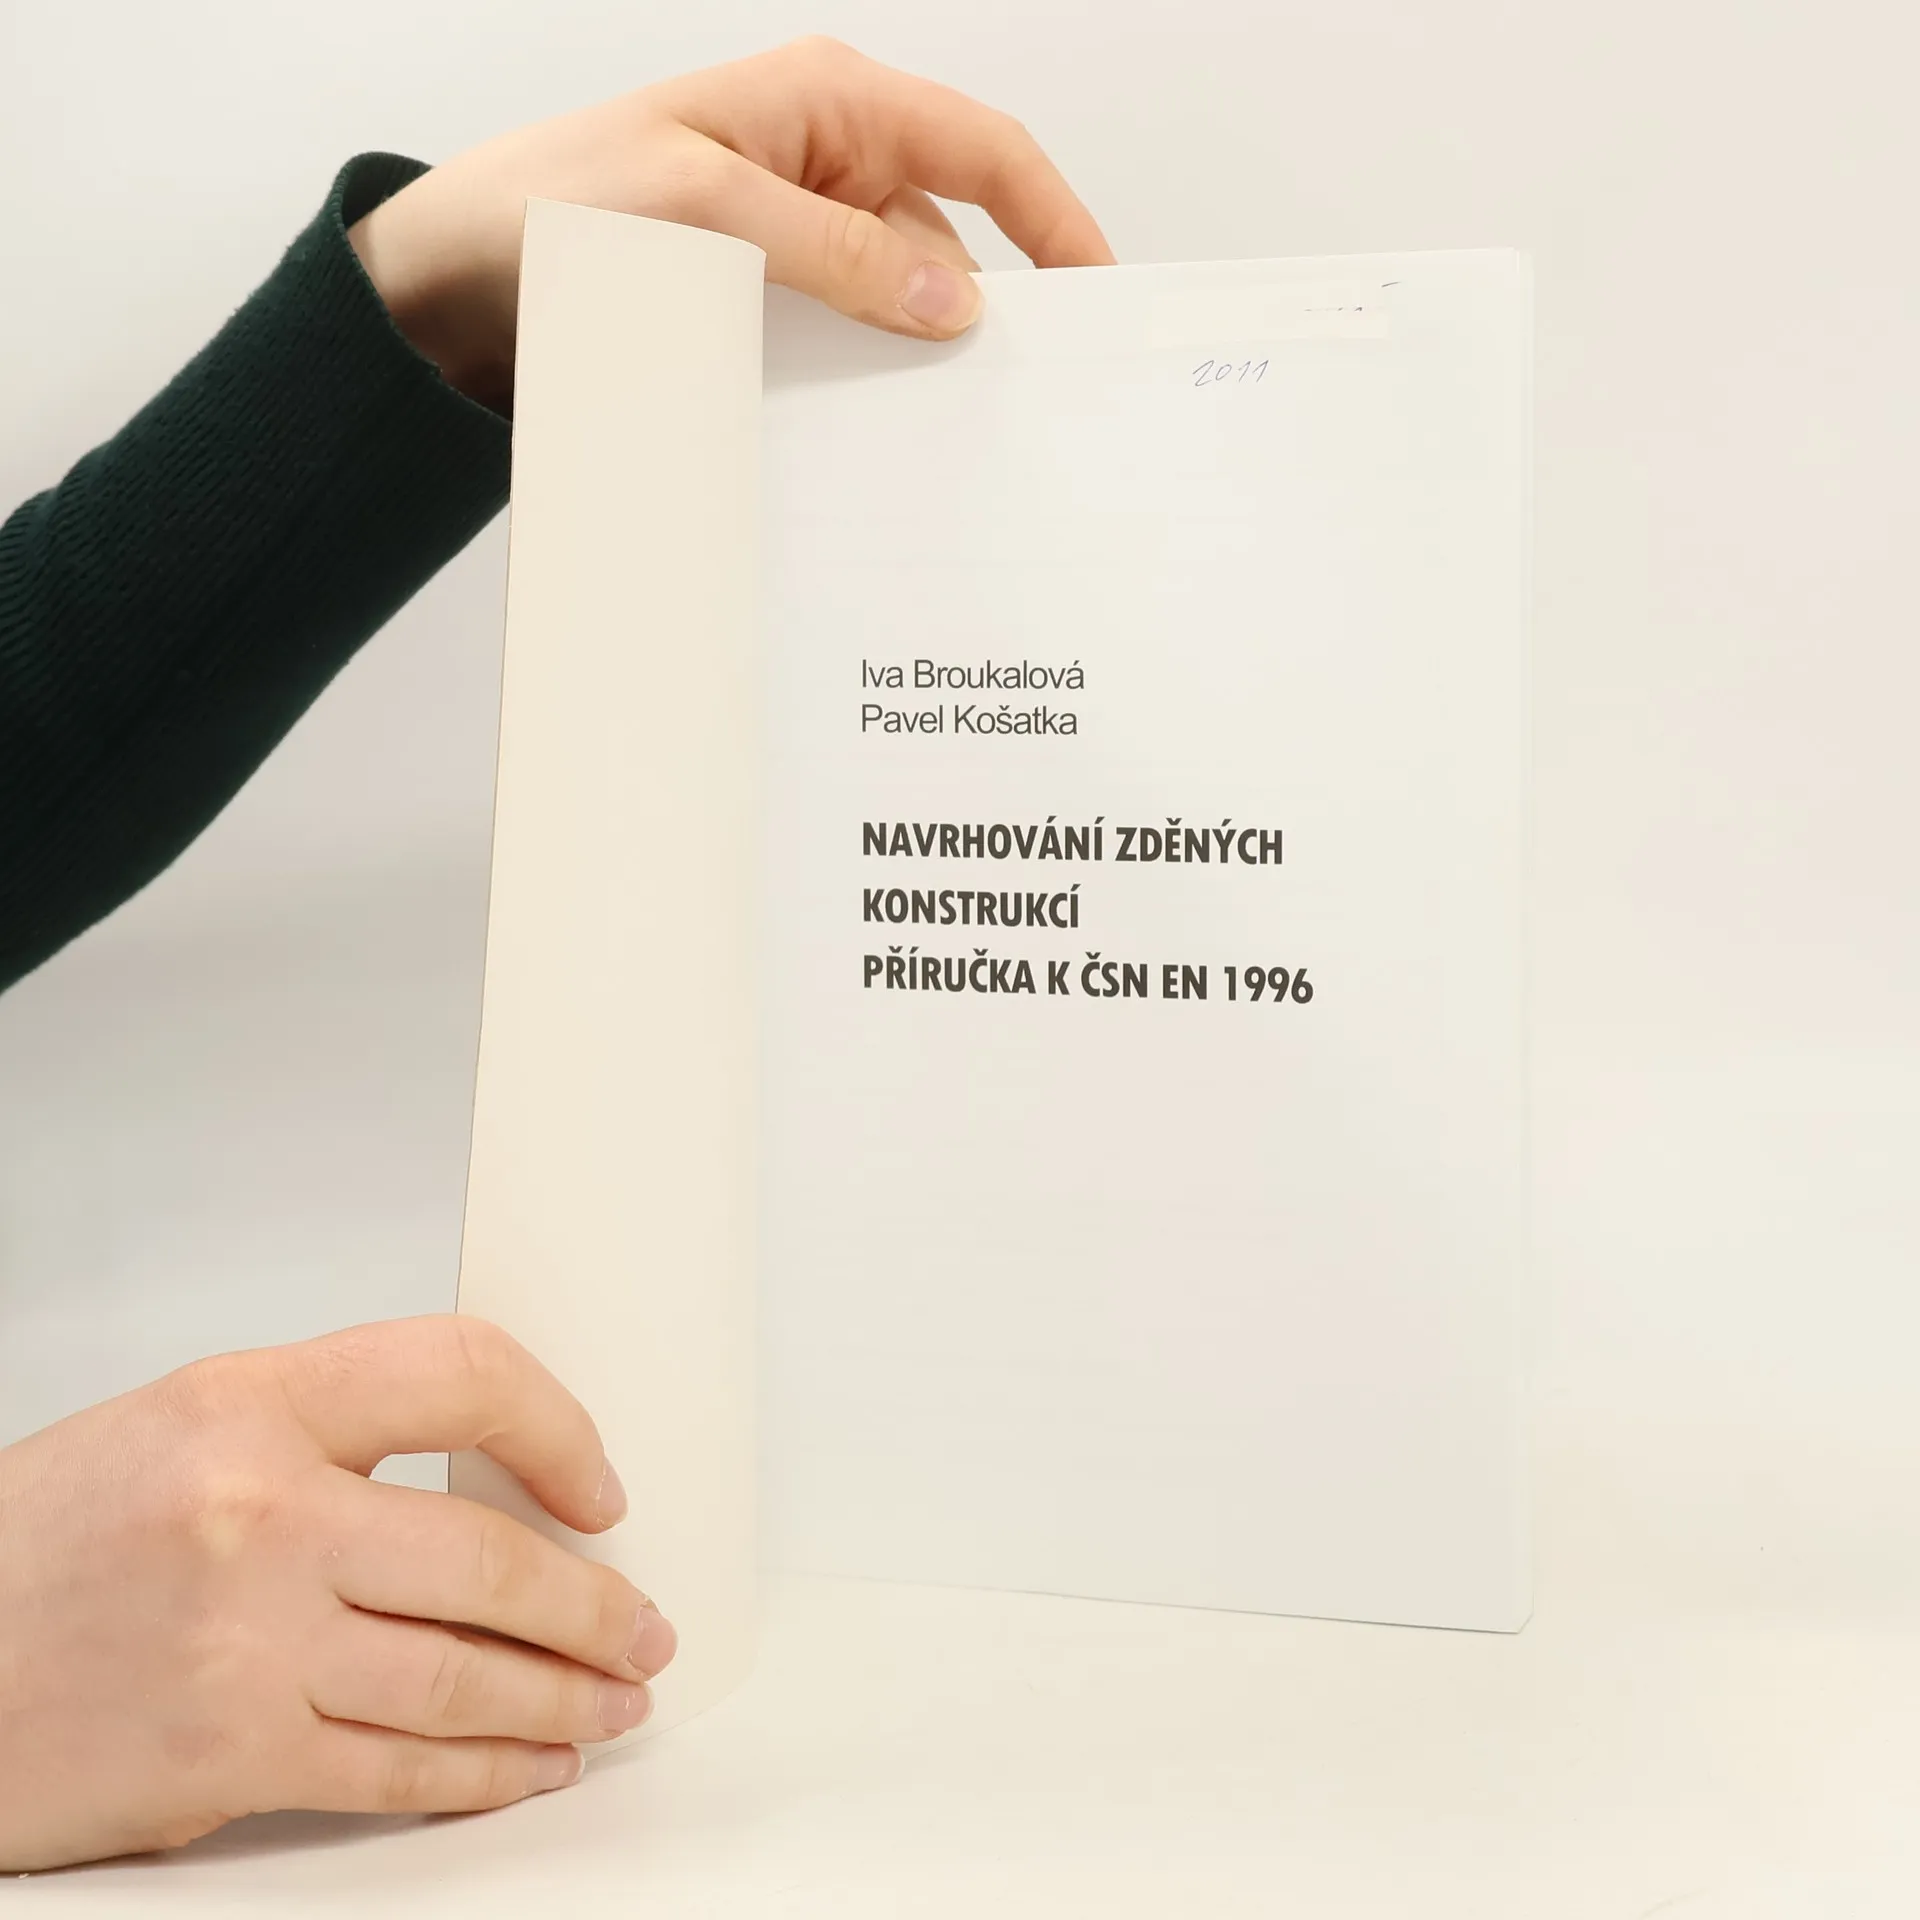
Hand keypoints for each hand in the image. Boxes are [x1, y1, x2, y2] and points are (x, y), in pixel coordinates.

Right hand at [0, 1316, 674, 1869]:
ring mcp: (250, 1643)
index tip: (597, 1482)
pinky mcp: (231, 1757)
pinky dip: (484, 1773)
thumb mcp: (183, 1425)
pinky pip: (398, 1768)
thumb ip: (328, 1434)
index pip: (461, 1373)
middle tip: (641, 1625)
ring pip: (464, 1674)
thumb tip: (484, 1482)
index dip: (558, 1426)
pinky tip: (527, 1764)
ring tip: (614, 1698)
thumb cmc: (41, 1543)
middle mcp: (260, 1514)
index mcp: (249, 1405)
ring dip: (564, 1696)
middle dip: (594, 1604)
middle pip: (488, 1556)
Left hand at [350, 36, 1113, 405]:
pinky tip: (864, 435)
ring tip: (939, 440)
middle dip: (988, 316)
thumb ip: (838, 254)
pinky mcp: (764, 295)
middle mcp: (824, 162)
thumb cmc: (557, 203)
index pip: (983, 152)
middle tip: (1028, 403)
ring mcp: (795, 233)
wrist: (450, 276)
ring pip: (897, 303)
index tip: (1101, 296)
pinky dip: (861, 383)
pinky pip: (843, 339)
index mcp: (828, 104)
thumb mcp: (707, 215)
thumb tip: (952, 304)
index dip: (1056, 221)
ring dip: (915, 365)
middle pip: (951, 239)